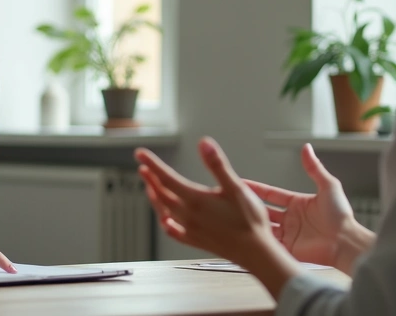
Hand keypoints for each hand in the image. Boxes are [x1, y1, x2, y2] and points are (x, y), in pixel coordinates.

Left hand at [136, 138, 309, 299]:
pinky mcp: (196, 241)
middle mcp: (189, 215)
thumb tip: (204, 144)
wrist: (255, 252)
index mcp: (196, 200)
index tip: (140, 154)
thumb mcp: (236, 187)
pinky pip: (173, 231)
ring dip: (155, 197)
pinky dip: (166, 222)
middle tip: (143, 167)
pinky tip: (166, 219)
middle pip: (162, 194)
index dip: (152, 164)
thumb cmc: (249, 220)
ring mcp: (191, 229)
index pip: (167, 178)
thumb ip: (217, 164)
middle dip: (151, 179)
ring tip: (151, 188)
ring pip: (164, 211)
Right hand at [244, 143, 357, 268]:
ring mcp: (289, 235)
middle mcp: (292, 219)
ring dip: (252, 223)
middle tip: (232, 201)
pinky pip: (271, 245)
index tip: (242, 184)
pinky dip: (260, 241)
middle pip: (265, 210)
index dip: (257, 189)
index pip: (272, 194)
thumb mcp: (328, 185)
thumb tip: (306, 147)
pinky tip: (247, 236)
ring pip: (265, 227)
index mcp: (299, 203)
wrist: (345, 242)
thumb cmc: (340, 216)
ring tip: (234, 219)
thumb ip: (314, 167)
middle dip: (250, 206)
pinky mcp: (289, 249)